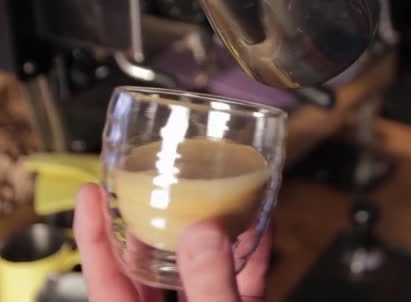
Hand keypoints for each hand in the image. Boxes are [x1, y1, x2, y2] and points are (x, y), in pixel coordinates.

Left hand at [74, 184, 270, 301]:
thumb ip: (210, 287)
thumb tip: (203, 235)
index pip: (106, 280)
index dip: (92, 236)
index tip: (89, 193)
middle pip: (148, 266)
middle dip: (152, 222)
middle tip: (153, 183)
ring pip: (195, 270)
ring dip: (205, 233)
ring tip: (206, 194)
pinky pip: (241, 279)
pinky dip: (250, 253)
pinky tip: (261, 223)